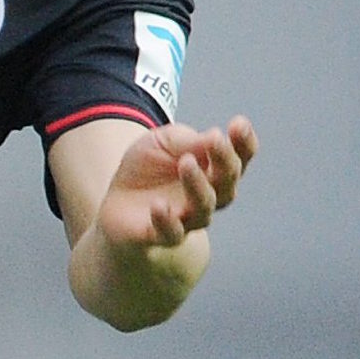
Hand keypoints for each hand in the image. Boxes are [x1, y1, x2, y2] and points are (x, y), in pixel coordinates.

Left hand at [90, 116, 255, 251]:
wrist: (115, 201)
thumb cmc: (147, 167)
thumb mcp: (162, 142)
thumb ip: (188, 140)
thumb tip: (217, 136)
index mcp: (213, 168)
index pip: (239, 157)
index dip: (243, 142)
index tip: (238, 123)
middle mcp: (209, 195)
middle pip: (227, 182)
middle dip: (225, 161)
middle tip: (215, 140)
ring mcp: (188, 217)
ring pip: (204, 207)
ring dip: (197, 185)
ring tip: (186, 162)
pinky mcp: (162, 235)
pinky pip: (172, 233)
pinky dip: (167, 221)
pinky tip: (159, 205)